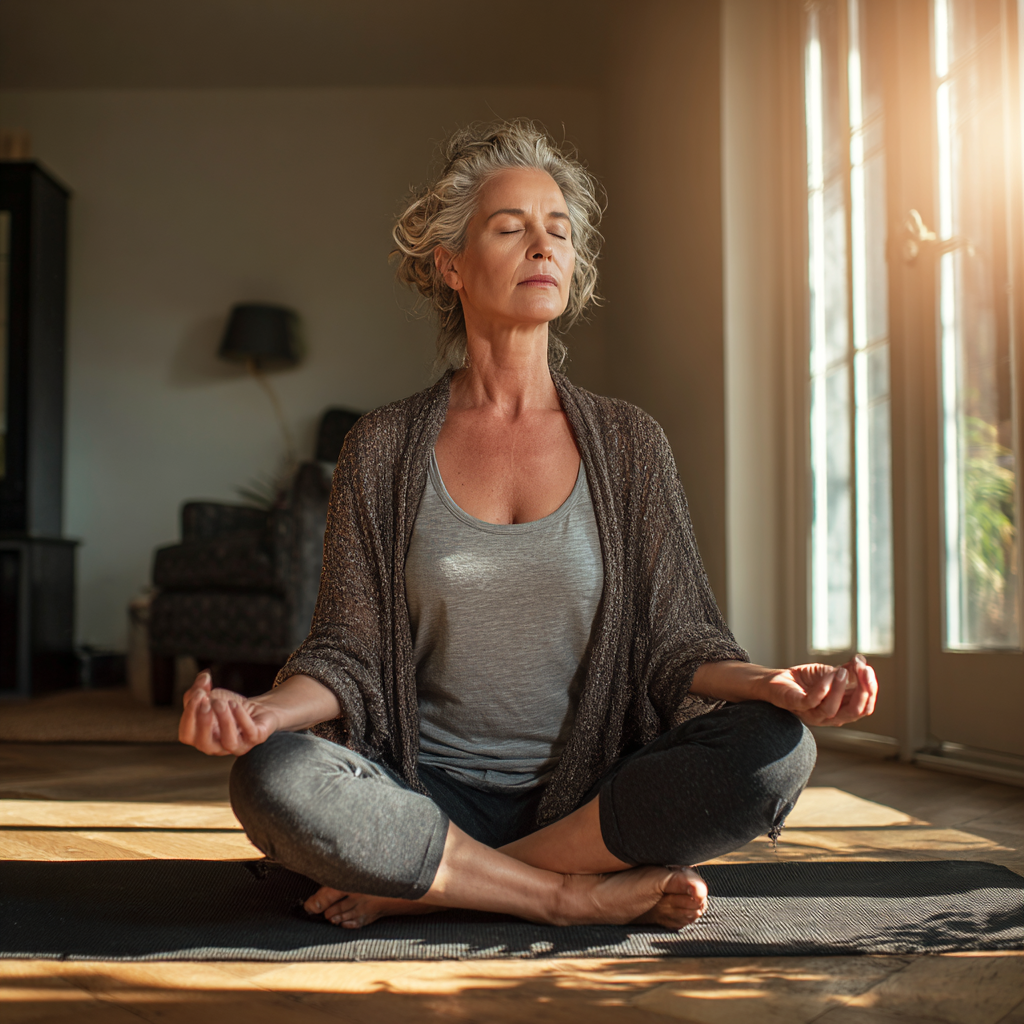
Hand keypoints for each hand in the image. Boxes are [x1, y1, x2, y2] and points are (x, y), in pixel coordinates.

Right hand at [178, 671, 279, 755]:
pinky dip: (241, 717)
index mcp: (201, 738)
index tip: (197, 694)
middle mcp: (218, 746)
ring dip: (223, 719)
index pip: (187, 735)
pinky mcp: (255, 739)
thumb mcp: (211, 697)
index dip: (189, 716)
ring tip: (222, 702)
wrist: (258, 709)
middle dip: (203, 722)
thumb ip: (200, 689)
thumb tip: (203, 677)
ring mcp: (238, 746)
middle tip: (206, 702)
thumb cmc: (230, 707)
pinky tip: (235, 705)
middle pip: (204, 743)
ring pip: (228, 741)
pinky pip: (249, 732)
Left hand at [759, 654, 877, 726]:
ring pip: (833, 710)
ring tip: (842, 671)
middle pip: (855, 712)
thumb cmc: (805, 680)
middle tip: (863, 671)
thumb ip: (848, 670)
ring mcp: (813, 714)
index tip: (869, 669)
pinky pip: (813, 701)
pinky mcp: (798, 707)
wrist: (777, 679)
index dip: (871, 690)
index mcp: (842, 709)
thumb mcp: (830, 673)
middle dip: (863, 692)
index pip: (865, 708)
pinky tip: (829, 674)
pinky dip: (823, 688)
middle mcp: (830, 717)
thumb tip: (862, 662)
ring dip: (840, 688)